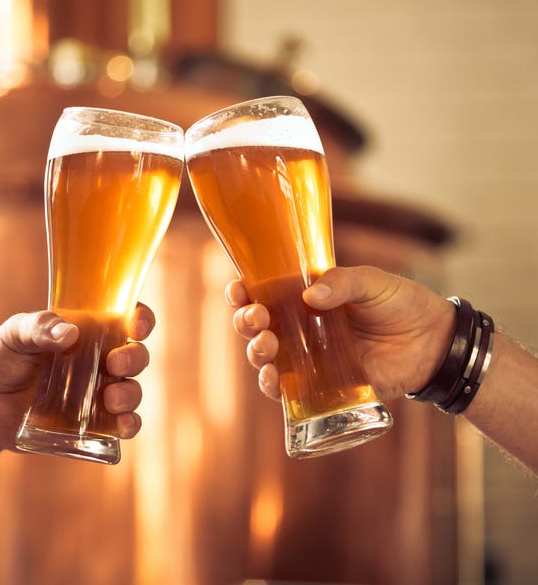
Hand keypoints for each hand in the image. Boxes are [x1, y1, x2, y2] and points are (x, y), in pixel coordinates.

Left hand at [0, 305, 154, 462]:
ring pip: (132, 390)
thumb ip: (39, 327)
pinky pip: (122, 425)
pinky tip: (121, 425)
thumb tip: (70, 333)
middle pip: (136, 354)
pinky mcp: (92, 424)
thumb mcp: (12, 334)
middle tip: (114, 363)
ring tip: (109, 398)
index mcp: (87, 331)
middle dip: (134, 357)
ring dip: (130, 393)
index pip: (126, 318)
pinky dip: (129, 425)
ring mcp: (97, 393)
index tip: (136, 325)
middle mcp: (99, 360)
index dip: (141, 319)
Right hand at [226, 266, 455, 400]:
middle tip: (258, 318)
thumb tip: (309, 294)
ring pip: (264, 358)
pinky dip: (272, 386)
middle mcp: (299, 327)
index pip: (263, 292)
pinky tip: (273, 379)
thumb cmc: (401, 304)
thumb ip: (342, 282)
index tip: (240, 289)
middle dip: (246, 322)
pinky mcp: (321, 385)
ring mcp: (308, 357)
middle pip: (255, 327)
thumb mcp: (373, 282)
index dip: (243, 292)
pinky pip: (286, 390)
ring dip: (255, 353)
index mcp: (305, 296)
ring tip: (267, 346)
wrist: (433, 342)